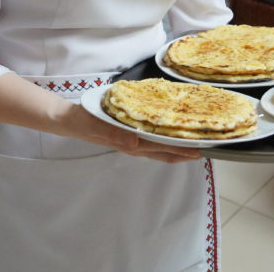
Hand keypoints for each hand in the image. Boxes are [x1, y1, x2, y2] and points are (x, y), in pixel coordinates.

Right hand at [58, 104, 200, 163]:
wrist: (69, 120)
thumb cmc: (83, 121)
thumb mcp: (97, 125)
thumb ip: (115, 134)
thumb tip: (135, 142)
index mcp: (129, 144)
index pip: (160, 148)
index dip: (180, 150)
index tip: (198, 149)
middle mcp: (133, 145)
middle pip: (164, 153)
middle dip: (184, 153)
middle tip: (204, 149)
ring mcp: (130, 142)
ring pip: (158, 149)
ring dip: (175, 148)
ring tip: (192, 143)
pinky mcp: (127, 135)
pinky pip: (150, 141)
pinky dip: (163, 140)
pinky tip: (168, 134)